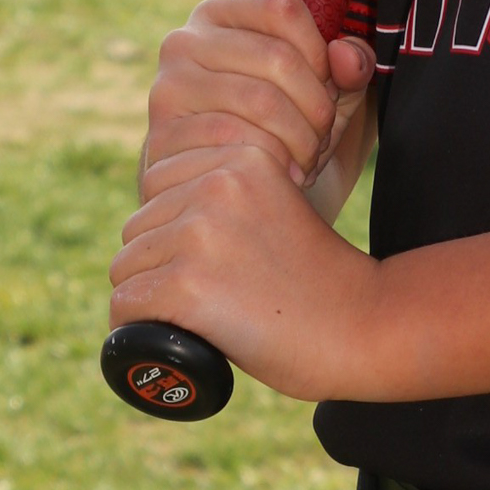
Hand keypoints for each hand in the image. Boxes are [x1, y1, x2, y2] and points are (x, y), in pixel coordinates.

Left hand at [109, 141, 386, 401]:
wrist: (363, 326)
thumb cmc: (318, 278)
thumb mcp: (275, 205)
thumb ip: (223, 196)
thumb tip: (151, 219)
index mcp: (241, 157)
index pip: (158, 186)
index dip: (178, 230)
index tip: (221, 260)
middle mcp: (216, 183)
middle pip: (138, 228)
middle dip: (163, 265)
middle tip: (222, 293)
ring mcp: (199, 233)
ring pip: (127, 267)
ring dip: (153, 297)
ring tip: (212, 313)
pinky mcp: (186, 283)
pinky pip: (126, 305)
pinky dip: (140, 329)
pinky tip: (184, 333)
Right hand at [142, 0, 374, 188]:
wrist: (234, 194)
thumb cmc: (285, 129)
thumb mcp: (328, 91)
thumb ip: (351, 65)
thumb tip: (345, 56)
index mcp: (221, 15)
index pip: (284, 9)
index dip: (320, 52)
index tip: (328, 88)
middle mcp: (184, 41)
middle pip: (278, 57)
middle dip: (317, 107)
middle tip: (323, 137)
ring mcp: (169, 86)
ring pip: (260, 100)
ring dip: (301, 139)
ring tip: (308, 160)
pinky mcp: (162, 134)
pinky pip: (232, 139)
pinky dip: (272, 161)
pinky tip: (282, 175)